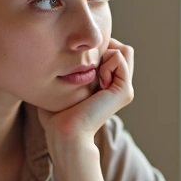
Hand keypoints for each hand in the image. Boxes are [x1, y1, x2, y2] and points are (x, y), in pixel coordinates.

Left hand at [38, 37, 134, 151]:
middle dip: (103, 48)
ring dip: (106, 54)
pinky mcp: (124, 91)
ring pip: (124, 50)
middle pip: (120, 49)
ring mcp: (123, 88)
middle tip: (87, 66)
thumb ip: (67, 70)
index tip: (78, 64)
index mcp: (106, 83)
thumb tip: (59, 55)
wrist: (65, 133)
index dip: (96, 47)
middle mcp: (118, 85)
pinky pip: (120, 57)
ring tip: (93, 72)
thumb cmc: (56, 114)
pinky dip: (107, 61)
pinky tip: (98, 78)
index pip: (111, 49)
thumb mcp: (61, 86)